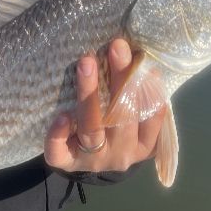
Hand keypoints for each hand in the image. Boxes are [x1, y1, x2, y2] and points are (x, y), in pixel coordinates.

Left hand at [44, 38, 165, 173]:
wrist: (87, 159)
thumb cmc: (115, 128)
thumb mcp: (133, 117)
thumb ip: (136, 94)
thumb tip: (138, 52)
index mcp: (144, 144)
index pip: (151, 117)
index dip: (150, 90)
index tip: (144, 62)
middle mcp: (122, 154)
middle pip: (122, 118)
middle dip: (121, 79)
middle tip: (117, 47)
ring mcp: (94, 160)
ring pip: (92, 129)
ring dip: (89, 94)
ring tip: (86, 63)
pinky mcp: (67, 163)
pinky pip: (60, 152)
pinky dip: (59, 134)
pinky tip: (62, 115)